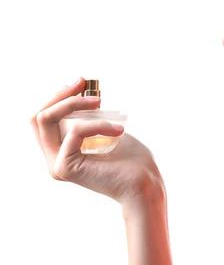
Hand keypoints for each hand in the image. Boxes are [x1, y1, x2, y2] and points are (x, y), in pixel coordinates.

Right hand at [30, 77, 164, 205]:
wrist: (145, 183)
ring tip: (100, 103)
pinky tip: (118, 131)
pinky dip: (98, 124)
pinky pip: (74, 131)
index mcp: (61, 151)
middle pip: (37, 117)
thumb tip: (79, 93)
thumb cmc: (132, 159)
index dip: (58, 96)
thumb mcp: (107, 130)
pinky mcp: (65, 168)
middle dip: (60, 94)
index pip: (43, 118)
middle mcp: (53, 159)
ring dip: (74, 103)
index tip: (81, 81)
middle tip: (82, 82)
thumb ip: (90, 118)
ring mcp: (57, 164)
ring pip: (45, 120)